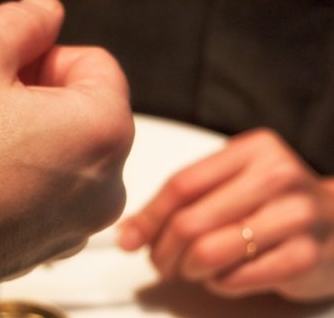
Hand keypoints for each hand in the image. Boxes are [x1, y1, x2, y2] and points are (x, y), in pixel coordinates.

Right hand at [0, 0, 133, 316]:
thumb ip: (20, 22)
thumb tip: (45, 14)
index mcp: (103, 130)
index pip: (94, 63)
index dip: (43, 54)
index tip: (3, 70)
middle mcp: (106, 184)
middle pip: (82, 110)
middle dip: (36, 95)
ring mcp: (79, 223)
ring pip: (63, 153)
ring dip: (27, 136)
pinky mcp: (48, 247)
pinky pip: (47, 193)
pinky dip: (20, 177)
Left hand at [119, 128, 333, 301]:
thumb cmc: (274, 203)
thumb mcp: (230, 186)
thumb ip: (182, 202)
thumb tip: (129, 232)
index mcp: (253, 150)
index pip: (182, 184)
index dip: (148, 217)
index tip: (129, 239)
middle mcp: (277, 177)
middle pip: (190, 221)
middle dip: (163, 252)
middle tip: (161, 263)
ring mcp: (296, 216)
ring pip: (209, 252)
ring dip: (189, 270)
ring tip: (193, 269)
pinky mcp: (306, 256)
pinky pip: (237, 279)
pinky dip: (220, 284)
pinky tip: (226, 275)